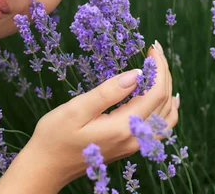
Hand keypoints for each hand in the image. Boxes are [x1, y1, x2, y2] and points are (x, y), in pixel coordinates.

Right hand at [0, 41, 179, 193]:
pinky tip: (167, 98)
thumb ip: (108, 92)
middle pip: (164, 102)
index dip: (158, 68)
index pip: (155, 93)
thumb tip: (136, 74)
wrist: (47, 167)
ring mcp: (135, 145)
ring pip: (166, 116)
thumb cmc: (55, 136)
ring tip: (160, 66)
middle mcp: (135, 138)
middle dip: (164, 73)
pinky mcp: (130, 146)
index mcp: (123, 127)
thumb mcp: (76, 109)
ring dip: (167, 88)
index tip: (151, 47)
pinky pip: (160, 127)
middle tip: (155, 50)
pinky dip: (167, 109)